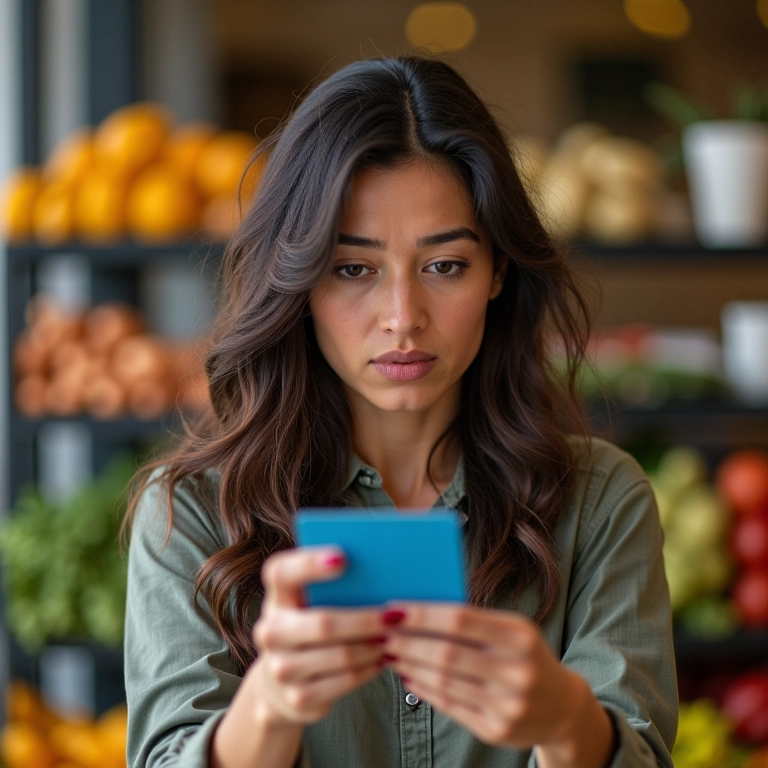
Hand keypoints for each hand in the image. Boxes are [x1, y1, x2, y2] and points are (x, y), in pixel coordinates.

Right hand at [250, 547, 385, 726]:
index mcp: (277, 598)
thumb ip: (331, 585)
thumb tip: (380, 565)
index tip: (342, 557)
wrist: (278, 685)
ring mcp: (281, 668)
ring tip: (394, 637)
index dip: (308, 564)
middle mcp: (271, 632)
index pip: (281, 573)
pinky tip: (382, 659)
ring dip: (372, 646)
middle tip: (395, 615)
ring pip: (340, 655)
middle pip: (322, 623)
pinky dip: (369, 668)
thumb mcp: (308, 603)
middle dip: (364, 620)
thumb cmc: (307, 626)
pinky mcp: (298, 698)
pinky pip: (346, 681)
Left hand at [379, 603, 595, 751]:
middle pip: (445, 654)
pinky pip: (448, 706)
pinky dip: (422, 689)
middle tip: (381, 632)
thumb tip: (416, 611)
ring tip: (390, 651)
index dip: (421, 614)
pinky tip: (407, 674)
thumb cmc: (526, 656)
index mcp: (520, 636)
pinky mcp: (496, 731)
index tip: (392, 609)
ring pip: (442, 682)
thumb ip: (472, 621)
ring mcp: (507, 705)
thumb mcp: (513, 629)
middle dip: (407, 642)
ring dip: (408, 665)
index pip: (459, 619)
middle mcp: (516, 672)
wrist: (561, 707)